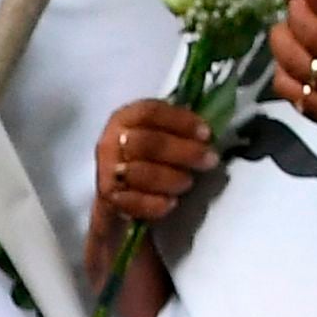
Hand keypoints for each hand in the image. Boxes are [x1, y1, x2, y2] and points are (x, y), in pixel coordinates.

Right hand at [91, 95, 218, 227]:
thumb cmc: (146, 160)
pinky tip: (170, 203)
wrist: (118, 195)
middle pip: (147, 142)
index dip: (181, 121)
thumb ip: (175, 130)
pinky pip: (134, 201)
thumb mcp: (157, 135)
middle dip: (183, 151)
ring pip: (140, 173)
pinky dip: (156, 204)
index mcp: (125, 118)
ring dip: (170, 178)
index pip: (151, 112)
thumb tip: (207, 135)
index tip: (206, 134)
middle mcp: (111, 141)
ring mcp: (107, 170)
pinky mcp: (108, 198)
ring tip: (187, 183)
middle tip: (209, 160)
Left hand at [269, 0, 316, 166]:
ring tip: (289, 50)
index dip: (298, 17)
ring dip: (282, 66)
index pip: (315, 35)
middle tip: (285, 23)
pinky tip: (301, 78)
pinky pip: (304, 110)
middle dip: (281, 38)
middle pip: (294, 61)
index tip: (297, 4)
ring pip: (291, 90)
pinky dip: (294, 91)